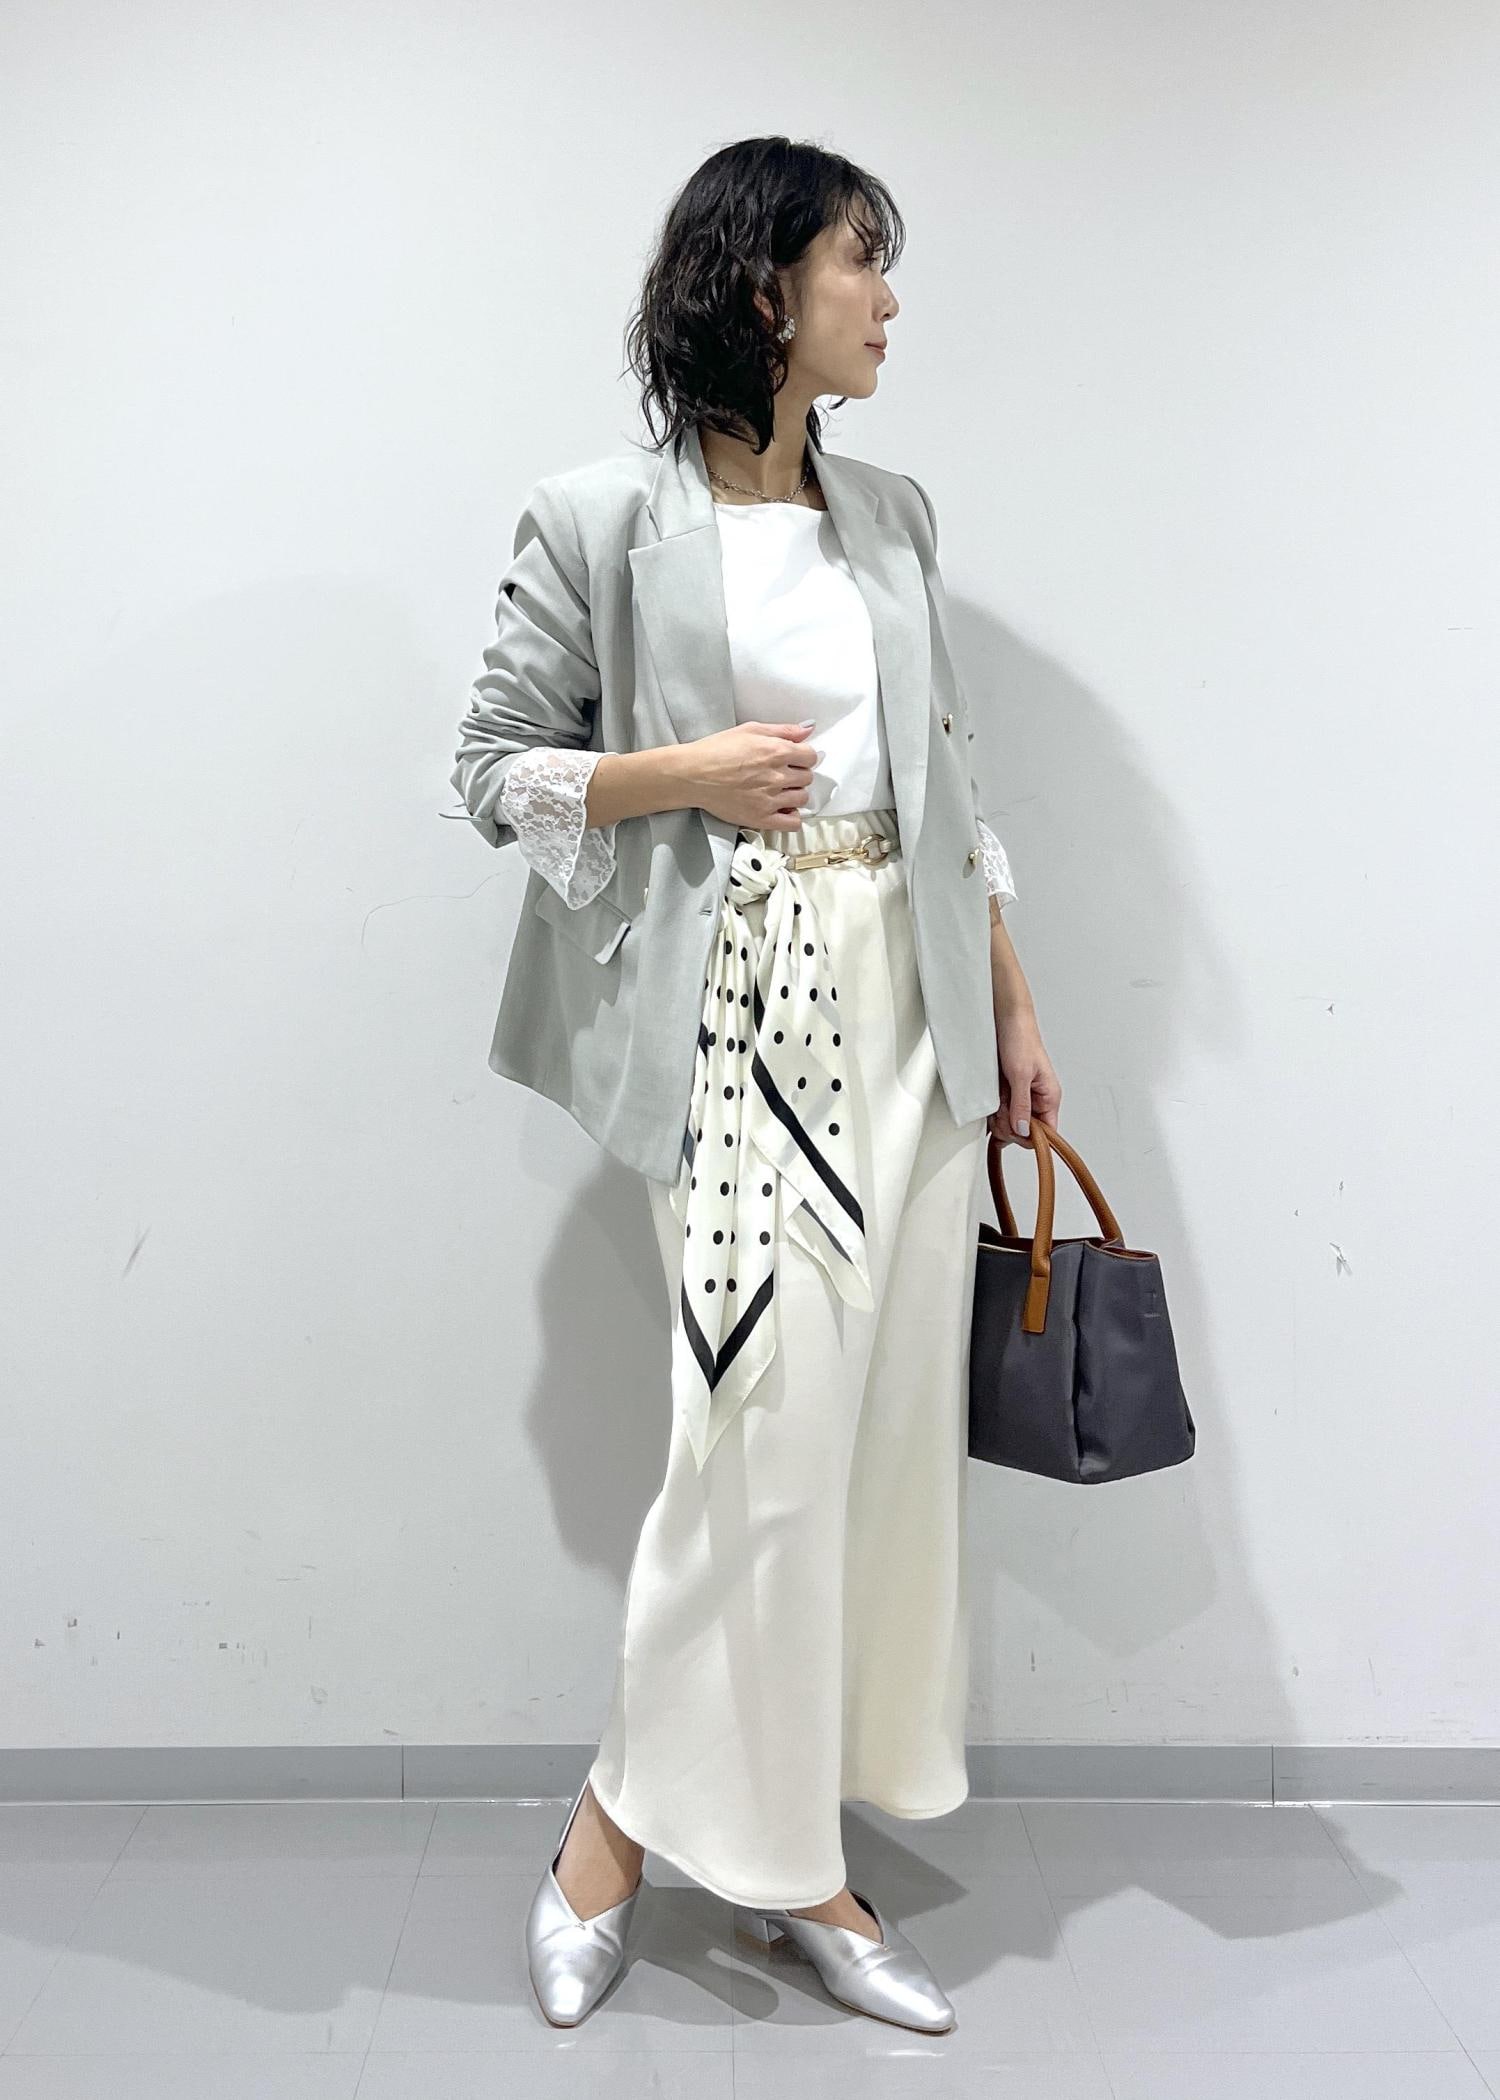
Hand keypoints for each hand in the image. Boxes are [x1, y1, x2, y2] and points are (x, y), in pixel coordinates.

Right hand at [678, 721, 819, 829]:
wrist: (693, 774)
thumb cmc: (716, 750)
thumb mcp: (750, 729)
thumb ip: (782, 730)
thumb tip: (806, 731)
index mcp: (777, 751)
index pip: (810, 756)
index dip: (803, 757)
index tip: (793, 760)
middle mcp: (778, 776)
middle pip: (807, 778)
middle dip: (798, 774)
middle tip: (781, 774)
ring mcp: (771, 799)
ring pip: (802, 799)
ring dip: (794, 794)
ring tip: (779, 791)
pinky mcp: (761, 818)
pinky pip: (792, 823)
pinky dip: (791, 817)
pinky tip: (782, 810)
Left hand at [988, 1006, 1061, 1144]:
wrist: (1005, 1018)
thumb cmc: (1021, 1038)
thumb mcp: (1021, 1074)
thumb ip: (1022, 1104)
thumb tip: (1024, 1130)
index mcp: (1049, 1096)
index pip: (1048, 1132)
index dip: (1031, 1136)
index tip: (1014, 1129)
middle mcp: (1037, 1099)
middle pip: (1027, 1131)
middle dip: (1010, 1126)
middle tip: (1001, 1112)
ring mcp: (1021, 1096)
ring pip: (1011, 1123)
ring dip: (1000, 1118)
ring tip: (996, 1102)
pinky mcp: (1007, 1092)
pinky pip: (1001, 1112)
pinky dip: (994, 1111)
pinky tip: (990, 1103)